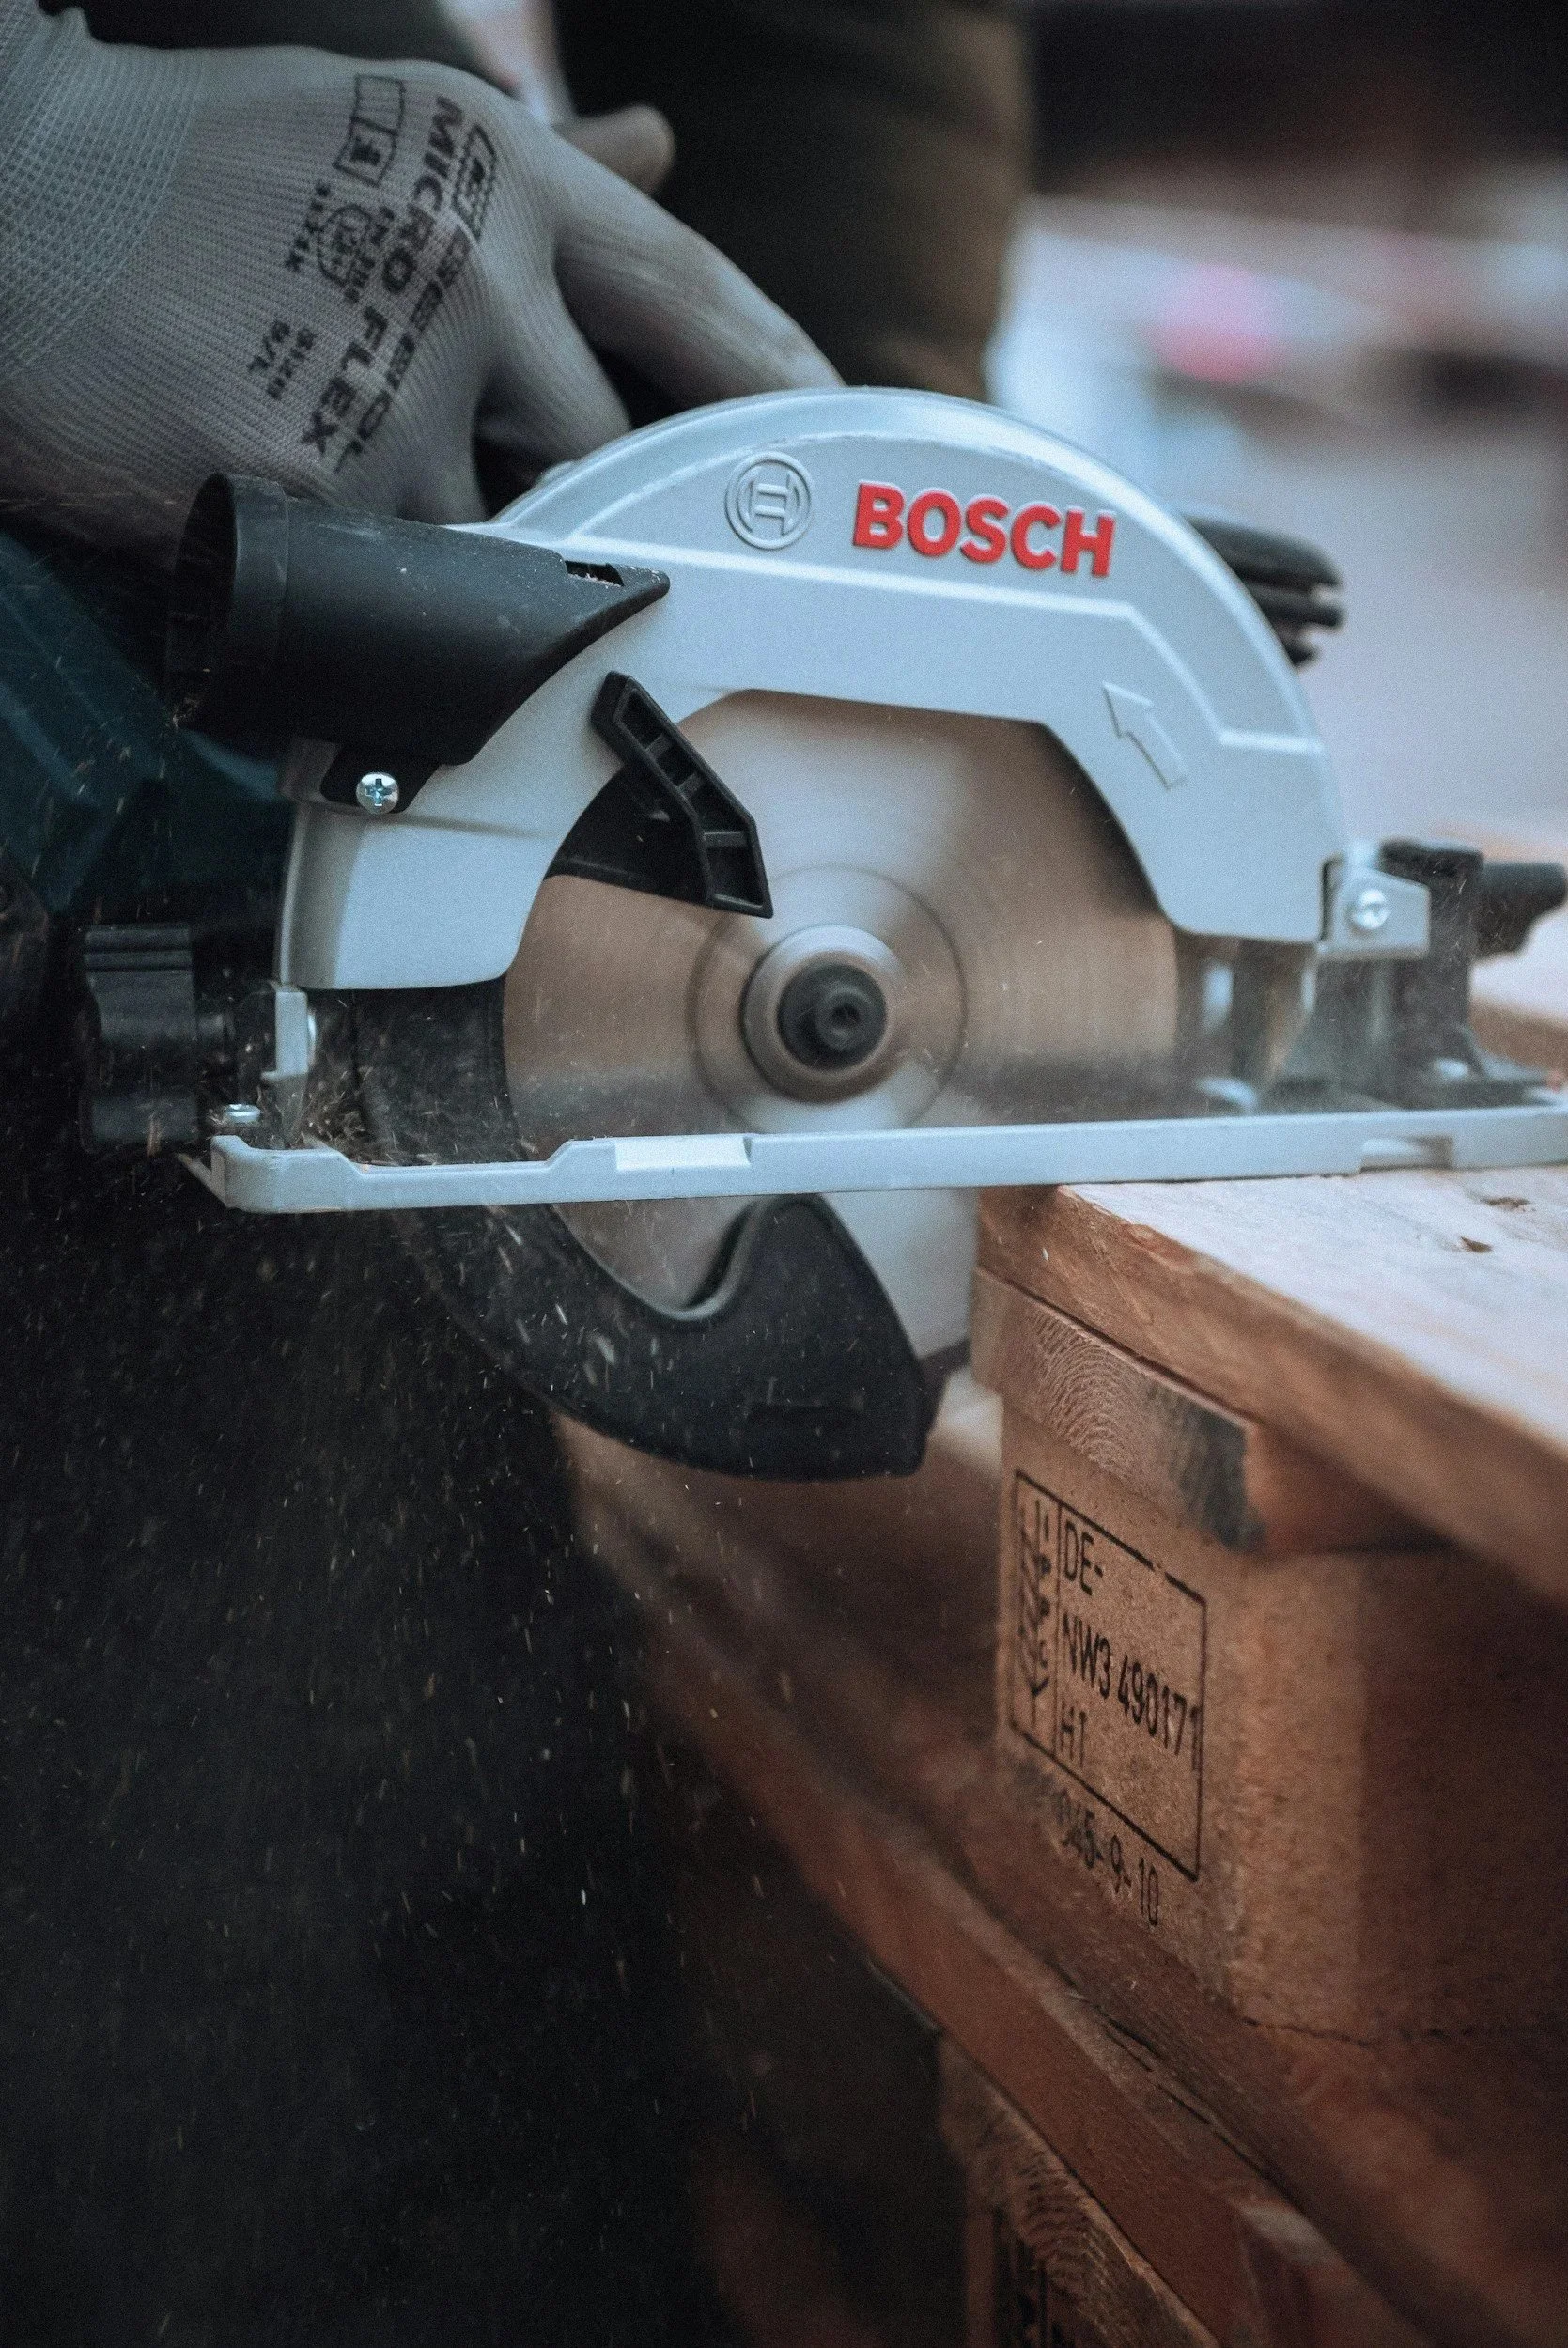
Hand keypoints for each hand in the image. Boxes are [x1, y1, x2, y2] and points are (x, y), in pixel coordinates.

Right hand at [0, 3, 834, 556]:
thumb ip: (540, 171)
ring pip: (509, 537)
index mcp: (500, 170)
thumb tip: (660, 153)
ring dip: (454, 547)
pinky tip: (300, 526)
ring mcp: (404, 383)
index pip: (691, 294)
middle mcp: (476, 268)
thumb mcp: (380, 128)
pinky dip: (371, 584)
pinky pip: (403, 586)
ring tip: (345, 489)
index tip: (826, 436)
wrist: (6, 203)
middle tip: (522, 517)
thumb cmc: (186, 165)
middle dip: (580, 500)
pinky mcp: (328, 490)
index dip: (770, 379)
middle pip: (614, 451)